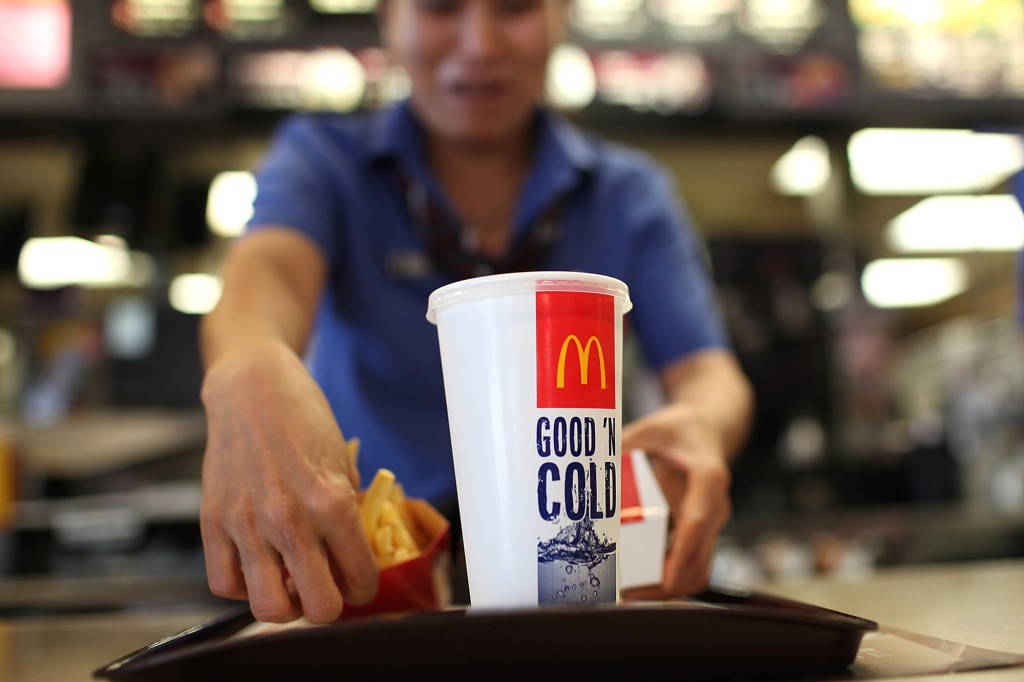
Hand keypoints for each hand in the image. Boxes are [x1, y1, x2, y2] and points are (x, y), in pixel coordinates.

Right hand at [199, 341, 378, 622]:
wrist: (253, 389)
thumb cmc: (303, 419)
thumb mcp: (343, 463)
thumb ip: (347, 512)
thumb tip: (352, 556)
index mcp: (332, 504)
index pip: (359, 580)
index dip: (363, 586)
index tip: (357, 578)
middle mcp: (289, 520)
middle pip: (318, 609)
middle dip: (329, 605)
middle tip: (325, 585)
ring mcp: (248, 524)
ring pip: (269, 608)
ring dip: (285, 603)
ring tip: (289, 581)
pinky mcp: (213, 521)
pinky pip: (224, 584)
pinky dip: (242, 585)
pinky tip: (256, 564)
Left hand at [620, 403, 731, 599]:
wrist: (707, 431)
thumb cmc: (678, 429)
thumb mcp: (650, 427)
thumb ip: (623, 445)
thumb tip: (586, 467)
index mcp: (708, 476)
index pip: (698, 520)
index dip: (681, 551)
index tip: (664, 576)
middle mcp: (717, 505)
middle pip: (699, 557)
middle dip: (666, 583)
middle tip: (626, 594)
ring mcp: (713, 523)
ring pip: (699, 570)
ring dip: (667, 588)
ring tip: (627, 596)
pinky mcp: (704, 534)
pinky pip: (693, 566)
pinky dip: (670, 581)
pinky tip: (638, 585)